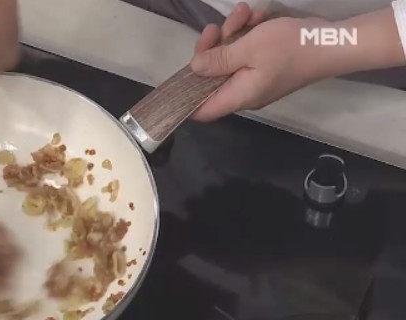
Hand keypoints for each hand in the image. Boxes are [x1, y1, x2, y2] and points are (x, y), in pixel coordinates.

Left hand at [189, 3, 335, 121]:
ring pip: (231, 59)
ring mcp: (256, 79)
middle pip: (212, 77)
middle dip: (213, 48)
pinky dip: (249, 34)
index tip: (182, 71)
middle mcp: (244, 92)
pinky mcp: (267, 66)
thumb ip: (218, 60)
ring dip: (233, 34)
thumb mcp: (250, 48)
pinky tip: (257, 15)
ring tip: (244, 12)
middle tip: (218, 26)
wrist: (334, 42)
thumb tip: (194, 68)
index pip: (201, 110)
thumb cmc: (291, 47)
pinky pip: (249, 53)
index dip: (186, 96)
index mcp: (237, 95)